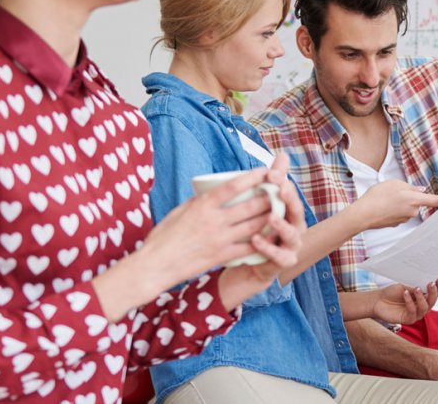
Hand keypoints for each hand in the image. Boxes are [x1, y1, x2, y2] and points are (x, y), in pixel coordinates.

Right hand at [139, 167, 281, 289]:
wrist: (155, 265)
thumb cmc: (164, 236)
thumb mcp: (180, 210)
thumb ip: (200, 201)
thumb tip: (216, 191)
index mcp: (202, 205)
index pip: (233, 186)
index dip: (252, 177)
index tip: (265, 170)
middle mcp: (214, 221)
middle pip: (250, 206)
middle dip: (269, 197)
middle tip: (280, 190)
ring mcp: (220, 239)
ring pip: (254, 225)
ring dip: (271, 217)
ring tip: (281, 210)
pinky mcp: (222, 256)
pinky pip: (249, 247)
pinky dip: (263, 240)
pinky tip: (272, 235)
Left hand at [234, 154, 308, 284]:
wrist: (253, 264)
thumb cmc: (262, 230)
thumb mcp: (266, 204)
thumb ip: (276, 181)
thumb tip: (283, 154)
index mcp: (291, 212)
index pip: (291, 194)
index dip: (284, 182)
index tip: (271, 173)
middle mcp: (296, 228)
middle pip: (297, 212)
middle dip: (290, 199)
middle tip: (281, 188)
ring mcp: (292, 246)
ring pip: (292, 235)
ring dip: (282, 225)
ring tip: (271, 217)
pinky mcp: (283, 262)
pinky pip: (279, 256)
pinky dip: (268, 249)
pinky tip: (256, 240)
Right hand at [351, 179, 437, 228]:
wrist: (363, 214)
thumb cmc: (378, 196)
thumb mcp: (394, 184)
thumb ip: (409, 187)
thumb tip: (419, 191)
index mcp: (414, 199)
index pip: (435, 200)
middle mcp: (413, 212)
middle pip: (417, 201)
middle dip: (409, 196)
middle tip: (393, 192)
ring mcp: (405, 219)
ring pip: (407, 207)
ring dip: (400, 202)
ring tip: (385, 199)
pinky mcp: (397, 223)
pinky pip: (399, 213)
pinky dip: (393, 209)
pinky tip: (383, 206)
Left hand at [372, 278, 437, 323]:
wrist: (378, 301)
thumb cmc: (392, 293)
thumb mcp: (405, 286)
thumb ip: (415, 286)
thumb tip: (426, 283)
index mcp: (423, 297)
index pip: (435, 293)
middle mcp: (421, 306)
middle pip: (433, 301)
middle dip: (433, 292)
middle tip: (431, 283)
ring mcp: (416, 314)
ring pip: (425, 308)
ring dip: (421, 298)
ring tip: (417, 289)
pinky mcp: (408, 319)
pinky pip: (412, 311)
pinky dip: (410, 302)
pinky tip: (405, 293)